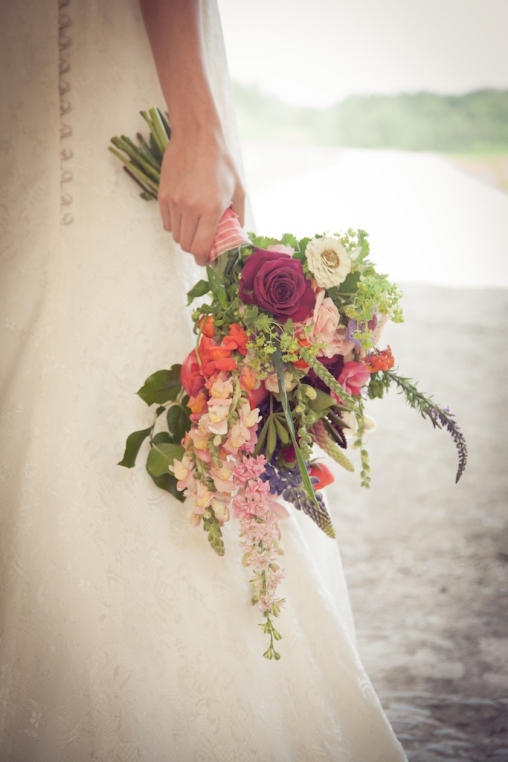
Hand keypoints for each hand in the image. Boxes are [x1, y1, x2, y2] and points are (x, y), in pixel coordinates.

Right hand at [157, 124, 244, 265]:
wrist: (196, 136)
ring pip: (175, 235)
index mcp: (211, 209)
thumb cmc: (221, 162)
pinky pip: (166, 222)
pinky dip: (175, 225)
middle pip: (186, 245)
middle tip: (202, 243)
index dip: (203, 259)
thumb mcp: (238, 189)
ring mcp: (174, 202)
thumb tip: (235, 236)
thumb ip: (238, 216)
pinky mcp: (163, 196)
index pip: (200, 248)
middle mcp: (190, 208)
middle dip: (194, 249)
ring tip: (194, 226)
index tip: (206, 260)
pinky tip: (185, 216)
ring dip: (185, 236)